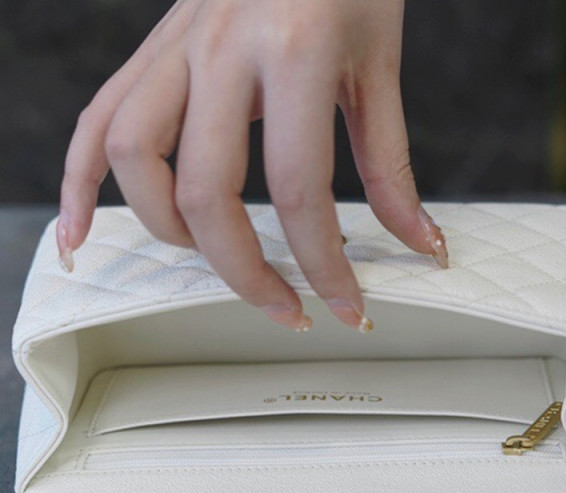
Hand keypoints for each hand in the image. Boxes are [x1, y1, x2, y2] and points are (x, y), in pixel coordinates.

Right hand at [57, 0, 447, 331]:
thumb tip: (420, 246)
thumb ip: (393, 168)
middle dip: (244, 272)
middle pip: (207, 193)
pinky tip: (81, 234)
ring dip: (169, 231)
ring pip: (135, 157)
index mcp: (296, 52)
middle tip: (285, 308)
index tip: (345, 308)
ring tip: (215, 262)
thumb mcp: (380, 71)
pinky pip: (95, 118)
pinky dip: (79, 181)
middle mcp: (223, 48)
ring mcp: (177, 45)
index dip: (324, 267)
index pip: (300, 192)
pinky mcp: (152, 48)